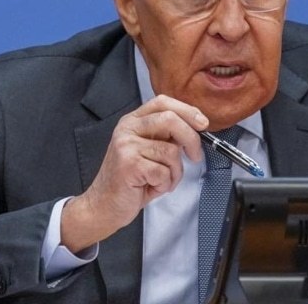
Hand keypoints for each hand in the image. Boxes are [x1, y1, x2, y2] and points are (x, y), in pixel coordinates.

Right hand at [60, 94, 208, 251]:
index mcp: (132, 121)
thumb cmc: (131, 180)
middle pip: (170, 119)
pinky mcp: (129, 164)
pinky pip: (164, 172)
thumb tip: (195, 128)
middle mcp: (127, 128)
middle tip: (196, 156)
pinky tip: (152, 187)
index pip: (163, 102)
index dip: (187, 110)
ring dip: (175, 172)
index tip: (203, 124)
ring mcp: (126, 145)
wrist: (104, 205)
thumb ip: (165, 136)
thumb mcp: (148, 151)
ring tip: (162, 180)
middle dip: (191, 139)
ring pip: (171, 151)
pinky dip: (165, 184)